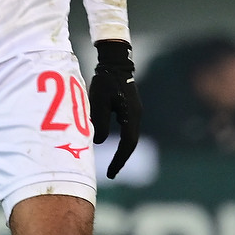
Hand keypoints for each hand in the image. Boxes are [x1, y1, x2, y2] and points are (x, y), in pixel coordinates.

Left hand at [87, 39, 141, 179]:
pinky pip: (127, 129)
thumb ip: (99, 122)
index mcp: (131, 115)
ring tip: (112, 163)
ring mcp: (134, 112)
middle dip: (122, 159)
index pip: (128, 144)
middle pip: (131, 143)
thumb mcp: (98, 102)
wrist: (116, 61)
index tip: (111, 173)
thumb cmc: (105, 80)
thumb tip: (98, 142)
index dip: (119, 160)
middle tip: (112, 173)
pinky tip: (111, 144)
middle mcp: (136, 115)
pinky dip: (121, 140)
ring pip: (129, 137)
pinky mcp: (130, 108)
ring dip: (122, 151)